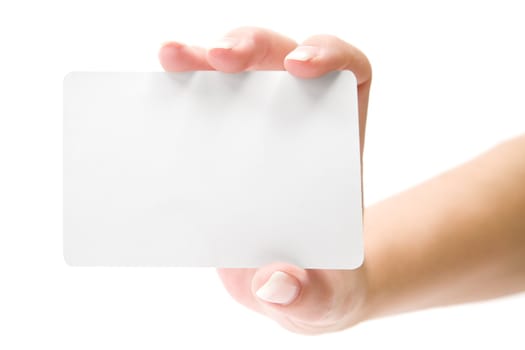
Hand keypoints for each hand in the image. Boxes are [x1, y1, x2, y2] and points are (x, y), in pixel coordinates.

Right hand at [158, 27, 371, 333]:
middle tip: (216, 58)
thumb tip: (278, 283)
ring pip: (234, 74)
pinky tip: (155, 95)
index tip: (299, 66)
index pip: (346, 76)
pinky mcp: (220, 150)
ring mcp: (256, 134)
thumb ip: (310, 296)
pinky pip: (198, 107)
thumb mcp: (324, 300)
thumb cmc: (320, 285)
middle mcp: (299, 130)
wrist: (294, 291)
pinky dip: (177, 92)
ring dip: (202, 58)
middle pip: (282, 61)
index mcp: (336, 151)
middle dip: (252, 47)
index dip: (329, 55)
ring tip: (172, 59)